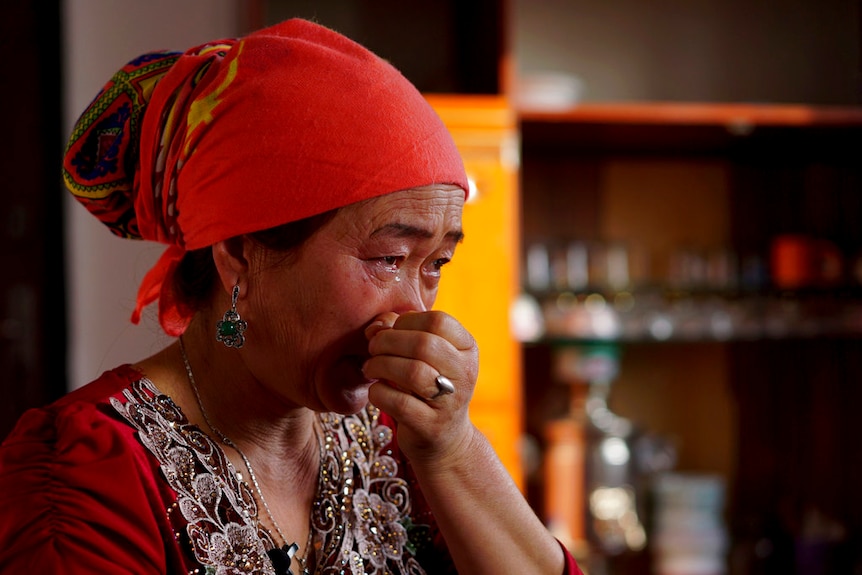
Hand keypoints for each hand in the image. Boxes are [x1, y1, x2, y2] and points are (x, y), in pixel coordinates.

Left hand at [363, 311, 478, 464]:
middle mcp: (465, 374)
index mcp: (467, 349)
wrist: (445, 439)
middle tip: (373, 348)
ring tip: (370, 368)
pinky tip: (377, 390)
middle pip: (423, 344)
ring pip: (412, 372)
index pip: (439, 321)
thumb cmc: (428, 386)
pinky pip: (399, 402)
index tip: (392, 331)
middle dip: (388, 341)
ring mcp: (450, 402)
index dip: (408, 321)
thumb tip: (375, 327)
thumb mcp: (422, 356)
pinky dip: (379, 392)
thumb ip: (399, 332)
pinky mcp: (430, 426)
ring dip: (380, 365)